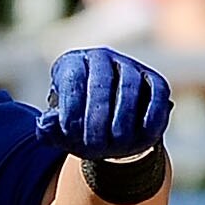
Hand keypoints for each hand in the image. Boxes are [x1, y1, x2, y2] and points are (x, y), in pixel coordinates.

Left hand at [40, 48, 171, 158]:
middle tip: (93, 145)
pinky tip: (144, 137)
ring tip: (116, 143)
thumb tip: (46, 124)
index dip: (71, 106)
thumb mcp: (58, 129)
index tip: (69, 131)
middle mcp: (101, 58)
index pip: (72, 79)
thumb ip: (49, 129)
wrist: (107, 127)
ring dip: (123, 117)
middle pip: (101, 83)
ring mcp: (130, 66)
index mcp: (72, 64)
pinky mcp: (154, 79)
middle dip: (97, 117)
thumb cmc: (77, 125)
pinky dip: (152, 115)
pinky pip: (157, 93)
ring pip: (129, 86)